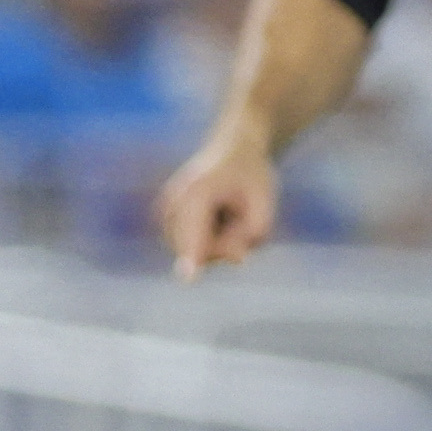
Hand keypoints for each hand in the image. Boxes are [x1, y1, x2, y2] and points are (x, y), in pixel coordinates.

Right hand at [154, 125, 280, 282]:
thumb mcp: (265, 200)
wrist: (233, 151)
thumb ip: (255, 231)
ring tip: (229, 211)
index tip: (188, 279)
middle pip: (201, 249)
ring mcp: (167, 213)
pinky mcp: (167, 222)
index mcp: (198, 191)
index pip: (195, 230)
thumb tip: (237, 260)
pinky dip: (212, 239)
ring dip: (221, 241)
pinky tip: (217, 215)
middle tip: (244, 214)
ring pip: (198, 251)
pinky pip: (195, 248)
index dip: (192, 256)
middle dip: (228, 244)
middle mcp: (174, 202)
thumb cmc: (251, 175)